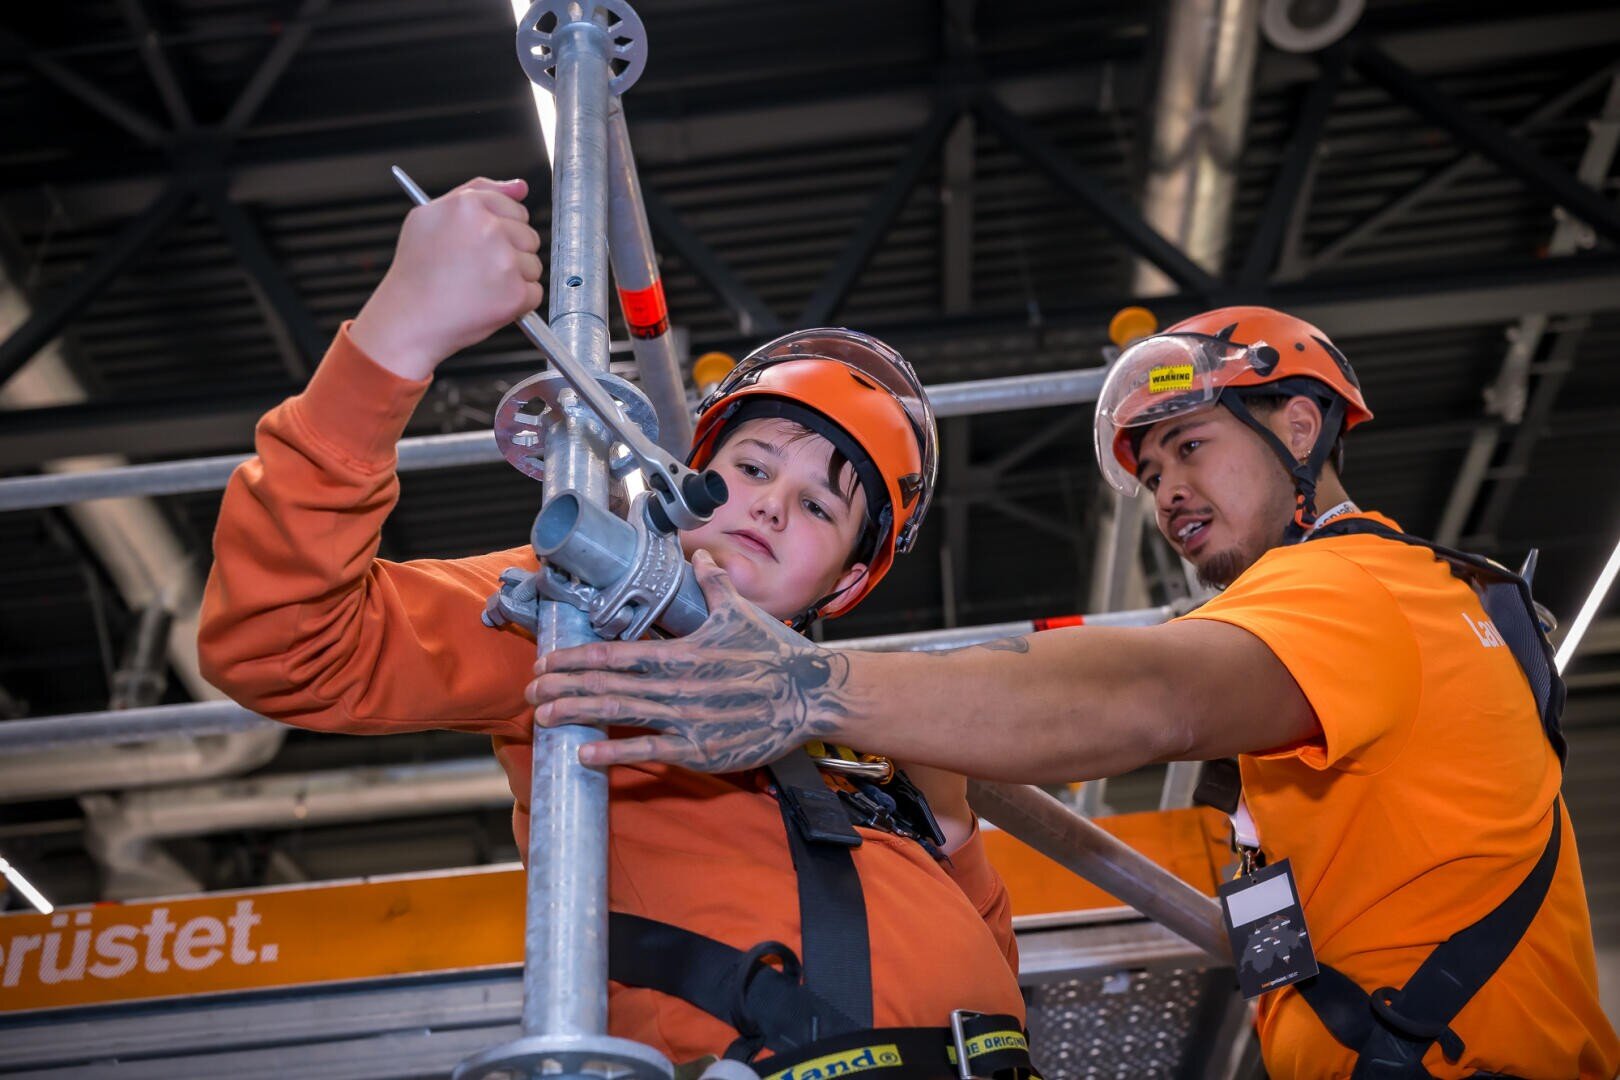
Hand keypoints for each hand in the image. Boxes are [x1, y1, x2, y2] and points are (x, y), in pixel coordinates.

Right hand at [351, 177, 542, 379]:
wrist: (408, 319)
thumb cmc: (417, 272)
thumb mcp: (430, 216)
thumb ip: (477, 191)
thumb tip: (520, 185)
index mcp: (467, 205)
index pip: (514, 207)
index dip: (501, 229)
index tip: (486, 244)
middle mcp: (489, 229)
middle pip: (528, 236)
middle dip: (510, 252)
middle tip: (478, 269)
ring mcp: (505, 261)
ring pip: (533, 265)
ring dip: (515, 278)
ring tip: (481, 287)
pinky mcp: (515, 293)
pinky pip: (534, 293)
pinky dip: (518, 303)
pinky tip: (489, 302)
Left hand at [526, 550, 858, 770]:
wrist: (810, 695)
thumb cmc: (775, 654)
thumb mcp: (740, 614)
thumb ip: (713, 586)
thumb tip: (701, 559)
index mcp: (681, 651)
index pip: (615, 652)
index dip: (576, 658)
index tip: (547, 662)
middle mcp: (676, 684)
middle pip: (606, 683)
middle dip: (563, 686)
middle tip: (529, 691)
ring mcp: (685, 718)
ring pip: (618, 713)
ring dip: (575, 713)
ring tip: (542, 717)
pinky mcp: (698, 749)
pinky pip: (647, 750)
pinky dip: (612, 752)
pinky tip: (583, 754)